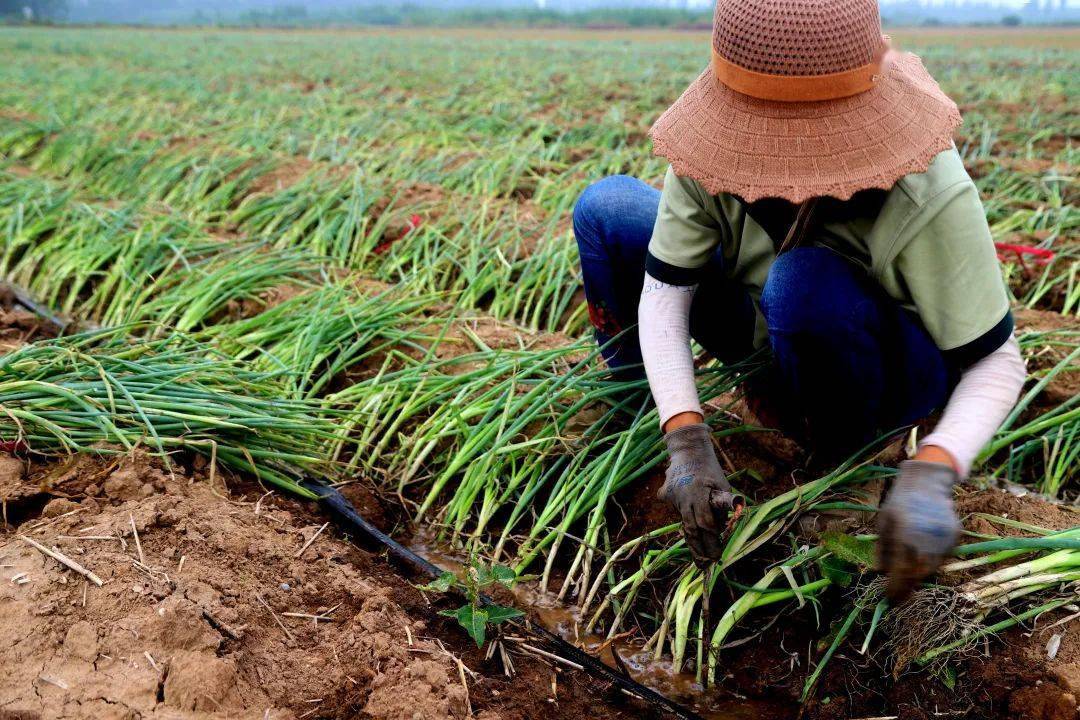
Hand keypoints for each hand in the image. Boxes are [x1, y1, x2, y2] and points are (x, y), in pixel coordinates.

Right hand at [657, 423, 741, 563]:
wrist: (687, 448)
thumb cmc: (709, 467)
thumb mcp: (723, 483)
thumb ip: (724, 504)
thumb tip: (726, 526)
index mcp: (698, 495)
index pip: (705, 524)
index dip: (711, 542)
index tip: (717, 557)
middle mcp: (683, 498)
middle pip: (691, 529)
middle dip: (699, 549)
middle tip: (705, 566)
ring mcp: (672, 497)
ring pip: (682, 522)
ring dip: (692, 539)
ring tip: (699, 557)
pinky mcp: (665, 495)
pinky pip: (676, 510)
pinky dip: (683, 516)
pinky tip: (689, 519)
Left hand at [877, 459, 960, 602]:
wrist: (929, 482)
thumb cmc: (900, 502)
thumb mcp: (884, 522)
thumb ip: (882, 549)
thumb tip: (880, 572)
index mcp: (905, 533)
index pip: (901, 570)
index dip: (895, 588)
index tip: (888, 599)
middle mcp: (927, 538)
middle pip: (918, 574)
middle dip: (906, 587)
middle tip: (896, 596)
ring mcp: (944, 537)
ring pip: (932, 568)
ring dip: (919, 577)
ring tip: (906, 581)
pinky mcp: (955, 536)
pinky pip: (943, 557)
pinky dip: (931, 563)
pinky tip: (921, 562)